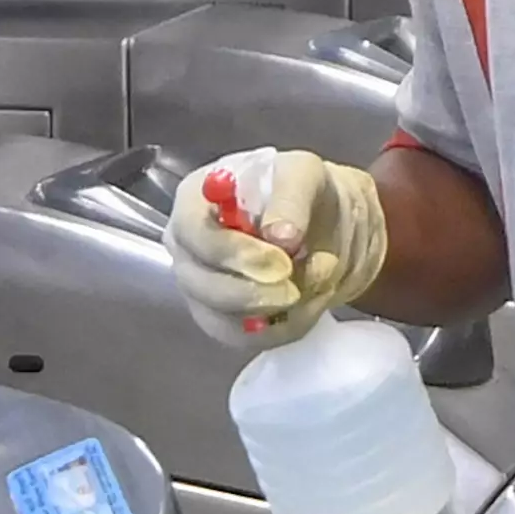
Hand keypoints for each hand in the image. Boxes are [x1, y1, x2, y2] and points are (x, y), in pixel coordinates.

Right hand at [167, 147, 390, 347]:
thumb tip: (280, 235)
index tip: (282, 263)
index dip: (235, 253)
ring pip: (221, 319)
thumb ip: (292, 198)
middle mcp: (187, 246)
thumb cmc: (305, 192)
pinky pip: (244, 338)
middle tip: (299, 287)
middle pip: (200, 284)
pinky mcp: (223, 319)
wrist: (327, 226)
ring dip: (277, 312)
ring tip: (319, 283)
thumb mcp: (306, 175)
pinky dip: (284, 328)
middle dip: (254, 293)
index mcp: (194, 200)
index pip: (193, 233)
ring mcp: (200, 287)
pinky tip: (311, 302)